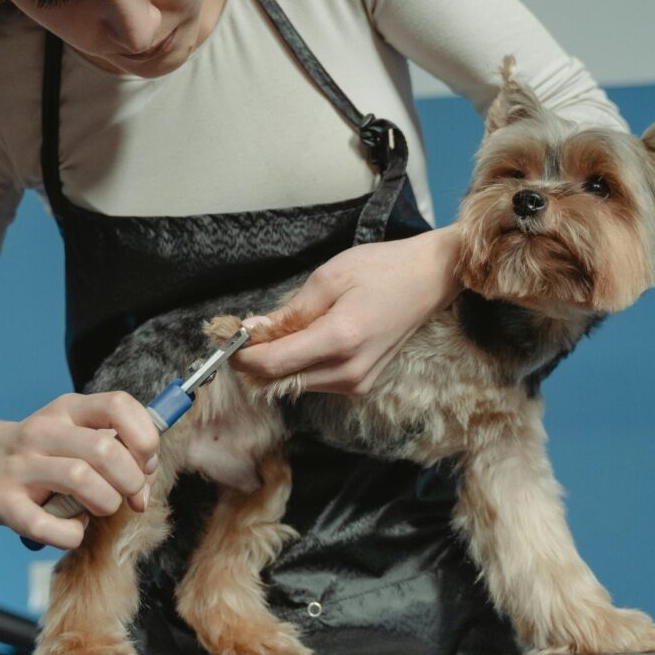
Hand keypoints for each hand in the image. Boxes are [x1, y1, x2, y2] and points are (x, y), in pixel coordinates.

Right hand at [0, 391, 161, 549]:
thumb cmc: (39, 453)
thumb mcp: (73, 432)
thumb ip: (114, 446)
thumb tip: (148, 476)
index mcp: (67, 409)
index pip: (119, 405)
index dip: (145, 437)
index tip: (146, 463)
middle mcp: (43, 430)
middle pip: (106, 449)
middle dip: (131, 481)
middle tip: (129, 496)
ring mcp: (20, 465)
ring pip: (82, 480)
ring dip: (105, 504)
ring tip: (99, 508)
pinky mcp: (2, 501)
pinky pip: (49, 526)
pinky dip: (72, 534)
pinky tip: (71, 529)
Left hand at [227, 225, 464, 395]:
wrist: (428, 280)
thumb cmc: (382, 270)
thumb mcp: (329, 278)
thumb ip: (290, 311)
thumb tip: (252, 330)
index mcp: (340, 340)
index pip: (274, 364)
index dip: (242, 356)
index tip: (226, 340)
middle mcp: (349, 371)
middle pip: (281, 380)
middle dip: (255, 360)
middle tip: (242, 333)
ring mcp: (357, 382)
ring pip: (296, 383)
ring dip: (277, 364)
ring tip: (273, 332)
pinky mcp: (361, 384)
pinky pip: (315, 381)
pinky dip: (299, 365)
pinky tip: (300, 340)